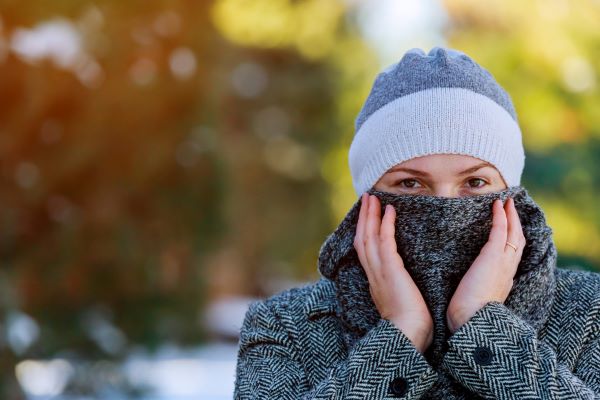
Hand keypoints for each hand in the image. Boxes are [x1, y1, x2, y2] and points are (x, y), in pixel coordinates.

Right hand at [353, 193, 433, 353]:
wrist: (409, 336)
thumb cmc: (412, 326)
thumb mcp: (402, 304)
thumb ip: (402, 290)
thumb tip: (408, 284)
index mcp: (376, 283)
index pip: (366, 252)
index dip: (365, 233)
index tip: (368, 218)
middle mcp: (373, 274)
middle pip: (362, 239)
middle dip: (363, 218)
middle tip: (366, 199)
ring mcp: (379, 272)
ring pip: (368, 237)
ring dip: (370, 216)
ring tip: (372, 198)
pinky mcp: (390, 270)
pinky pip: (384, 242)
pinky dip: (385, 225)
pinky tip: (389, 211)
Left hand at [446, 197, 525, 332]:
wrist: (470, 321)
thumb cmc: (467, 316)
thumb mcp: (475, 300)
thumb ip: (476, 291)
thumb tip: (468, 288)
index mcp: (504, 281)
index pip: (513, 256)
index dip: (513, 240)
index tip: (511, 229)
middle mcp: (508, 270)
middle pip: (518, 241)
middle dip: (517, 223)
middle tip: (513, 207)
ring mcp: (503, 262)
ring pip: (513, 233)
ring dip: (511, 215)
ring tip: (507, 201)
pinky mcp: (493, 256)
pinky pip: (500, 230)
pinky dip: (500, 216)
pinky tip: (497, 205)